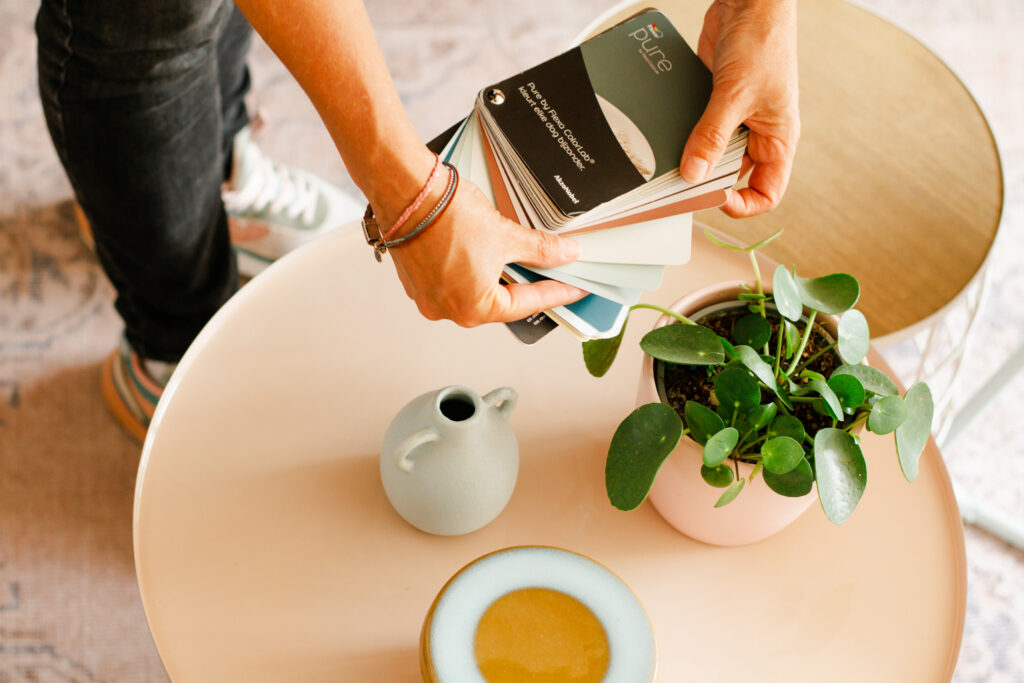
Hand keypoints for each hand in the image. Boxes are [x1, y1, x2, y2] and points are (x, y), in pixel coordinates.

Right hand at [388, 179, 585, 326]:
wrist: (405, 188)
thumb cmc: (445, 214)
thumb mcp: (506, 234)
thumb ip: (541, 250)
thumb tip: (566, 254)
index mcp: (472, 308)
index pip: (527, 304)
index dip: (556, 292)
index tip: (575, 288)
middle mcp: (447, 309)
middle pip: (499, 300)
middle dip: (526, 283)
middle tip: (553, 272)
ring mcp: (427, 294)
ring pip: (474, 289)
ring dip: (498, 274)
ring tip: (520, 257)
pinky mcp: (416, 277)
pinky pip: (453, 278)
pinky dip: (471, 268)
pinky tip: (484, 251)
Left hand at [680, 0, 799, 216]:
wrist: (748, 2)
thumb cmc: (763, 39)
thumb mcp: (736, 93)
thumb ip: (712, 135)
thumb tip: (693, 174)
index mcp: (778, 138)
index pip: (767, 192)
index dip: (743, 204)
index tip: (713, 199)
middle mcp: (758, 133)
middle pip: (733, 177)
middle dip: (708, 181)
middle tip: (681, 184)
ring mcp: (735, 119)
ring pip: (711, 154)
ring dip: (691, 159)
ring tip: (670, 162)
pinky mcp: (713, 104)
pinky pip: (696, 131)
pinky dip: (681, 136)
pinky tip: (666, 136)